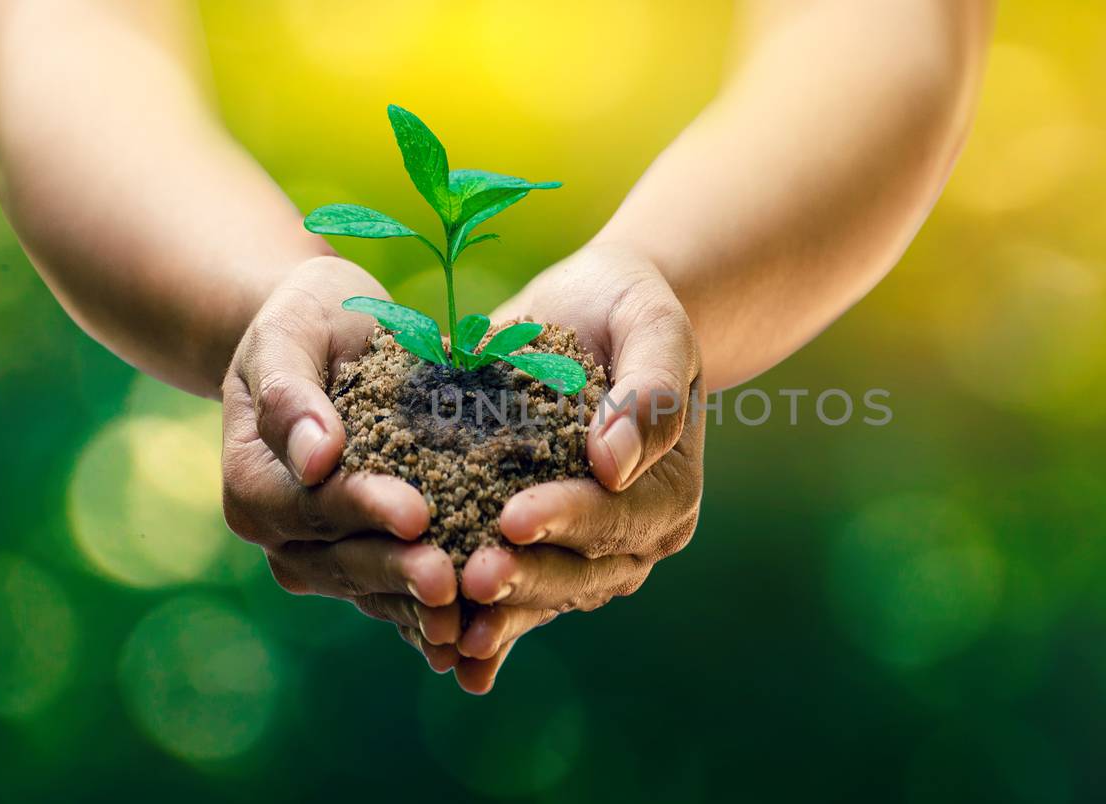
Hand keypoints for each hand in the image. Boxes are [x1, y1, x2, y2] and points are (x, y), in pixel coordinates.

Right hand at [220, 256, 465, 669]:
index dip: (363, 510)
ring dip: (422, 605)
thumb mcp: (289, 334)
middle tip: (450, 579)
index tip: (416, 513)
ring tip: (474, 608)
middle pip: (343, 560)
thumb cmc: (305, 322)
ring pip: (376, 590)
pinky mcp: (371, 560)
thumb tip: (314, 458)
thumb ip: (291, 394)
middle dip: (399, 571)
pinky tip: (483, 625)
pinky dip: (436, 610)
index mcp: (255, 484)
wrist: (330, 337)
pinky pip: (401, 595)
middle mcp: (284, 534)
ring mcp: (327, 556)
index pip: (311, 503)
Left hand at [444, 243, 705, 691]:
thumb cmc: (629, 308)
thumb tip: (614, 466)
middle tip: (472, 580)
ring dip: (499, 615)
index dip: (569, 519)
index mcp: (668, 490)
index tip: (514, 519)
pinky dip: (480, 621)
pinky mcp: (538, 549)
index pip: (619, 514)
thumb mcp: (653, 325)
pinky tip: (437, 650)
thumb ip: (648, 392)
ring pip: (544, 595)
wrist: (591, 310)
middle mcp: (634, 536)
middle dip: (526, 579)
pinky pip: (513, 594)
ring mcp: (586, 552)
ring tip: (447, 633)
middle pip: (581, 571)